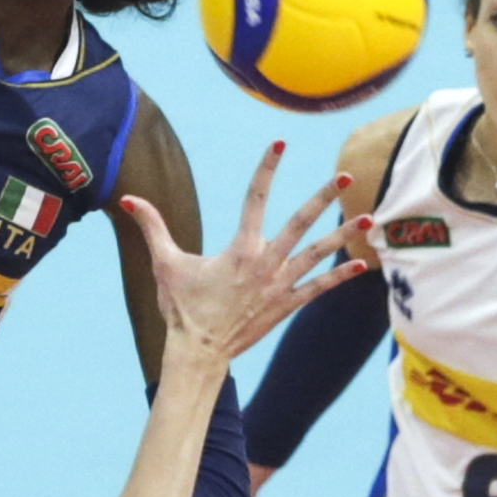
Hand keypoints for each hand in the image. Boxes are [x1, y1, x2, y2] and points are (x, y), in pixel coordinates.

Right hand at [119, 142, 368, 363]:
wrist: (200, 353)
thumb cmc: (182, 308)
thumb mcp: (165, 263)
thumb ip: (151, 226)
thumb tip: (127, 198)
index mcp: (239, 248)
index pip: (255, 197)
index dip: (267, 168)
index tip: (280, 144)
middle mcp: (265, 262)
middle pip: (300, 222)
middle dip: (324, 197)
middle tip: (345, 175)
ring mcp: (279, 285)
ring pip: (317, 253)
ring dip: (343, 235)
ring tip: (369, 218)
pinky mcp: (286, 306)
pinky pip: (318, 288)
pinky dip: (338, 276)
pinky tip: (360, 265)